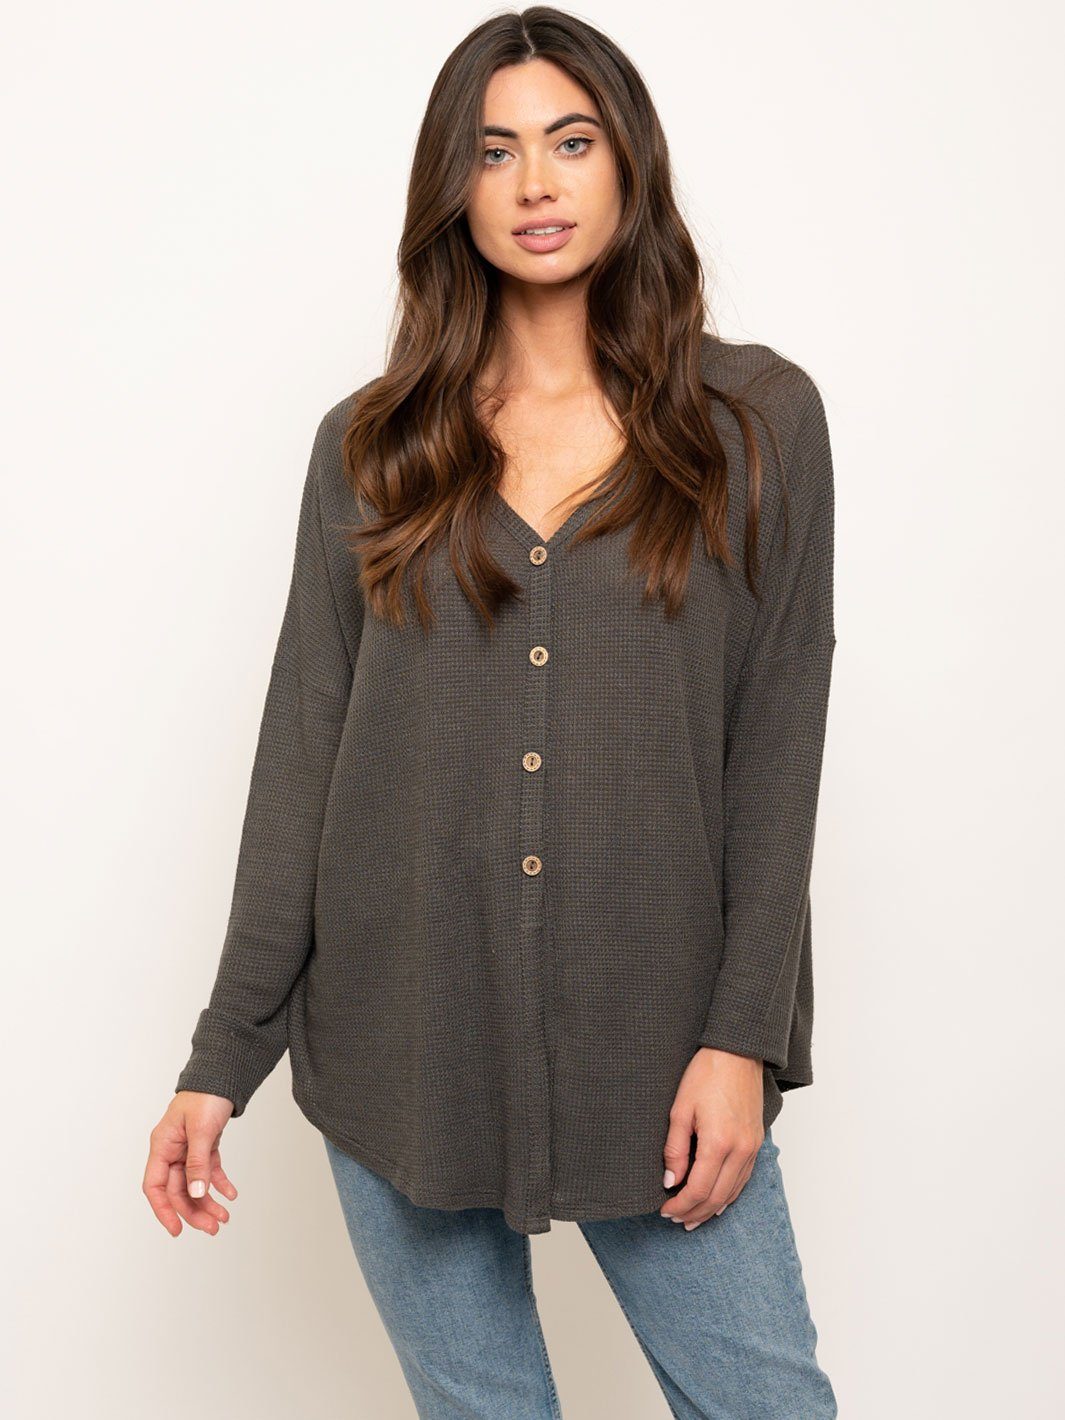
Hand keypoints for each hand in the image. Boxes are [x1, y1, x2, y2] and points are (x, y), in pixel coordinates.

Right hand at [142, 1091, 236, 1235]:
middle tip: (213, 1227)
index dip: (164, 1210)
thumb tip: (196, 1193)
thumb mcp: (201, 1129)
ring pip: (194, 1184)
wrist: (223, 1074)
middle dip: (194, 1210)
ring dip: (208, 1201)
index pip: (155, 1186)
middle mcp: (172, 1150)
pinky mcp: (204, 1145)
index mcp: (162, 1145)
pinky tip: (230, 1194)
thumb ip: (197, 1163)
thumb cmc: (206, 1095)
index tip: (176, 1230)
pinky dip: (219, 1183)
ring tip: (224, 1217)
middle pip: (178, 1190)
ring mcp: (188, 1149)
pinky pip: (208, 1171)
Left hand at [659, 1047, 763, 1228]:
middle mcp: (740, 1150)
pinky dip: (729, 1194)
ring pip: (733, 1192)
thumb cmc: (706, 1074)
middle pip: (717, 1197)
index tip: (664, 1209)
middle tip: (675, 1218)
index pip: (698, 1189)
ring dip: (712, 1208)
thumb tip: (671, 1180)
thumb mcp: (680, 1109)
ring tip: (693, 1217)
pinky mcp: (757, 1141)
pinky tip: (717, 1199)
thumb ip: (675, 1149)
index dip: (680, 1204)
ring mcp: (752, 1147)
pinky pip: (744, 1178)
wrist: (738, 1052)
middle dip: (694, 1212)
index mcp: (719, 1143)